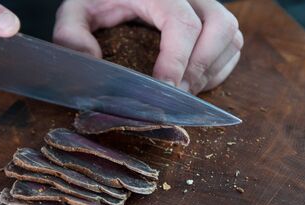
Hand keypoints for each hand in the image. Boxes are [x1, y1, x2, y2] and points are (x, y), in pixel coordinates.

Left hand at [53, 0, 242, 94]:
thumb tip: (90, 62)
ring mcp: (207, 5)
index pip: (182, 23)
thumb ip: (72, 34)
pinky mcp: (214, 18)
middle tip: (176, 95)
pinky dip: (218, 69)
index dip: (177, 61)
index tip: (164, 91)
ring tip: (185, 91)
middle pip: (220, 28)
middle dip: (200, 69)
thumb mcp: (77, 10)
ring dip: (211, 71)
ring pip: (231, 37)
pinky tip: (195, 82)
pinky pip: (232, 46)